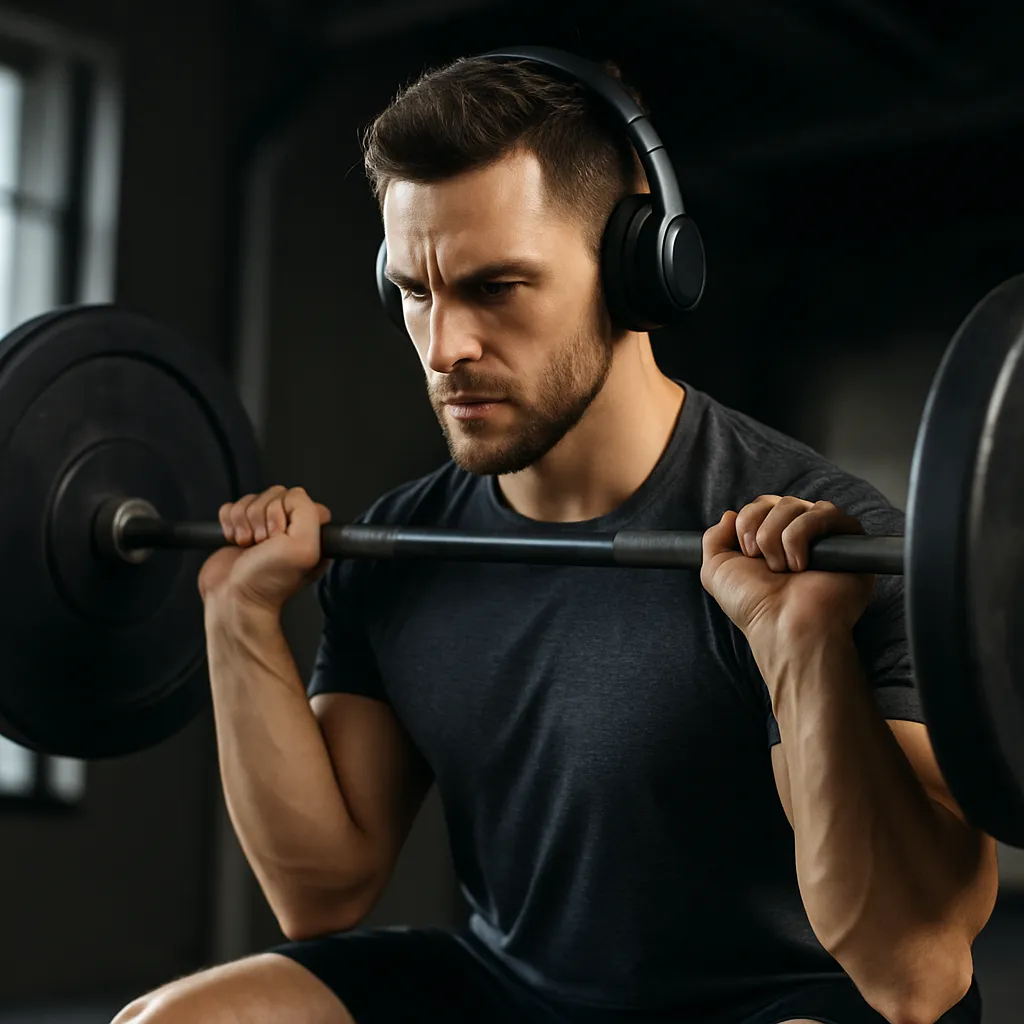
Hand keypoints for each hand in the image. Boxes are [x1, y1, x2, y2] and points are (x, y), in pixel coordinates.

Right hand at [198, 485, 331, 612]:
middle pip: (271, 495)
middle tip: (262, 543)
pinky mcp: (239, 529)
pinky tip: (235, 542)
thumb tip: (294, 496)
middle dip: (260, 517)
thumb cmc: (267, 582)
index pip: (297, 497)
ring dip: (243, 522)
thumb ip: (307, 513)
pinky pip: (230, 507)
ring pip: (250, 500)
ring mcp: (262, 528)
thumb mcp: (303, 547)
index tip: (278, 534)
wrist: (233, 600)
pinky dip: (228, 522)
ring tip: (248, 545)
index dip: (283, 511)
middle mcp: (288, 529)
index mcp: (310, 532)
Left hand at [699, 495, 874, 641]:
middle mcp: (799, 535)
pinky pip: (824, 512)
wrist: (782, 625)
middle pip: (777, 502)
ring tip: (783, 569)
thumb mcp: (716, 571)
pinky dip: (800, 536)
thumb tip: (729, 514)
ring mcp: (824, 536)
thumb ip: (713, 539)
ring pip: (795, 505)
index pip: (761, 505)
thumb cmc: (753, 604)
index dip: (748, 522)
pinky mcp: (849, 540)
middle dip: (761, 531)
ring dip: (777, 537)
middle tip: (763, 563)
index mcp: (773, 539)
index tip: (747, 554)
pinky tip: (802, 565)